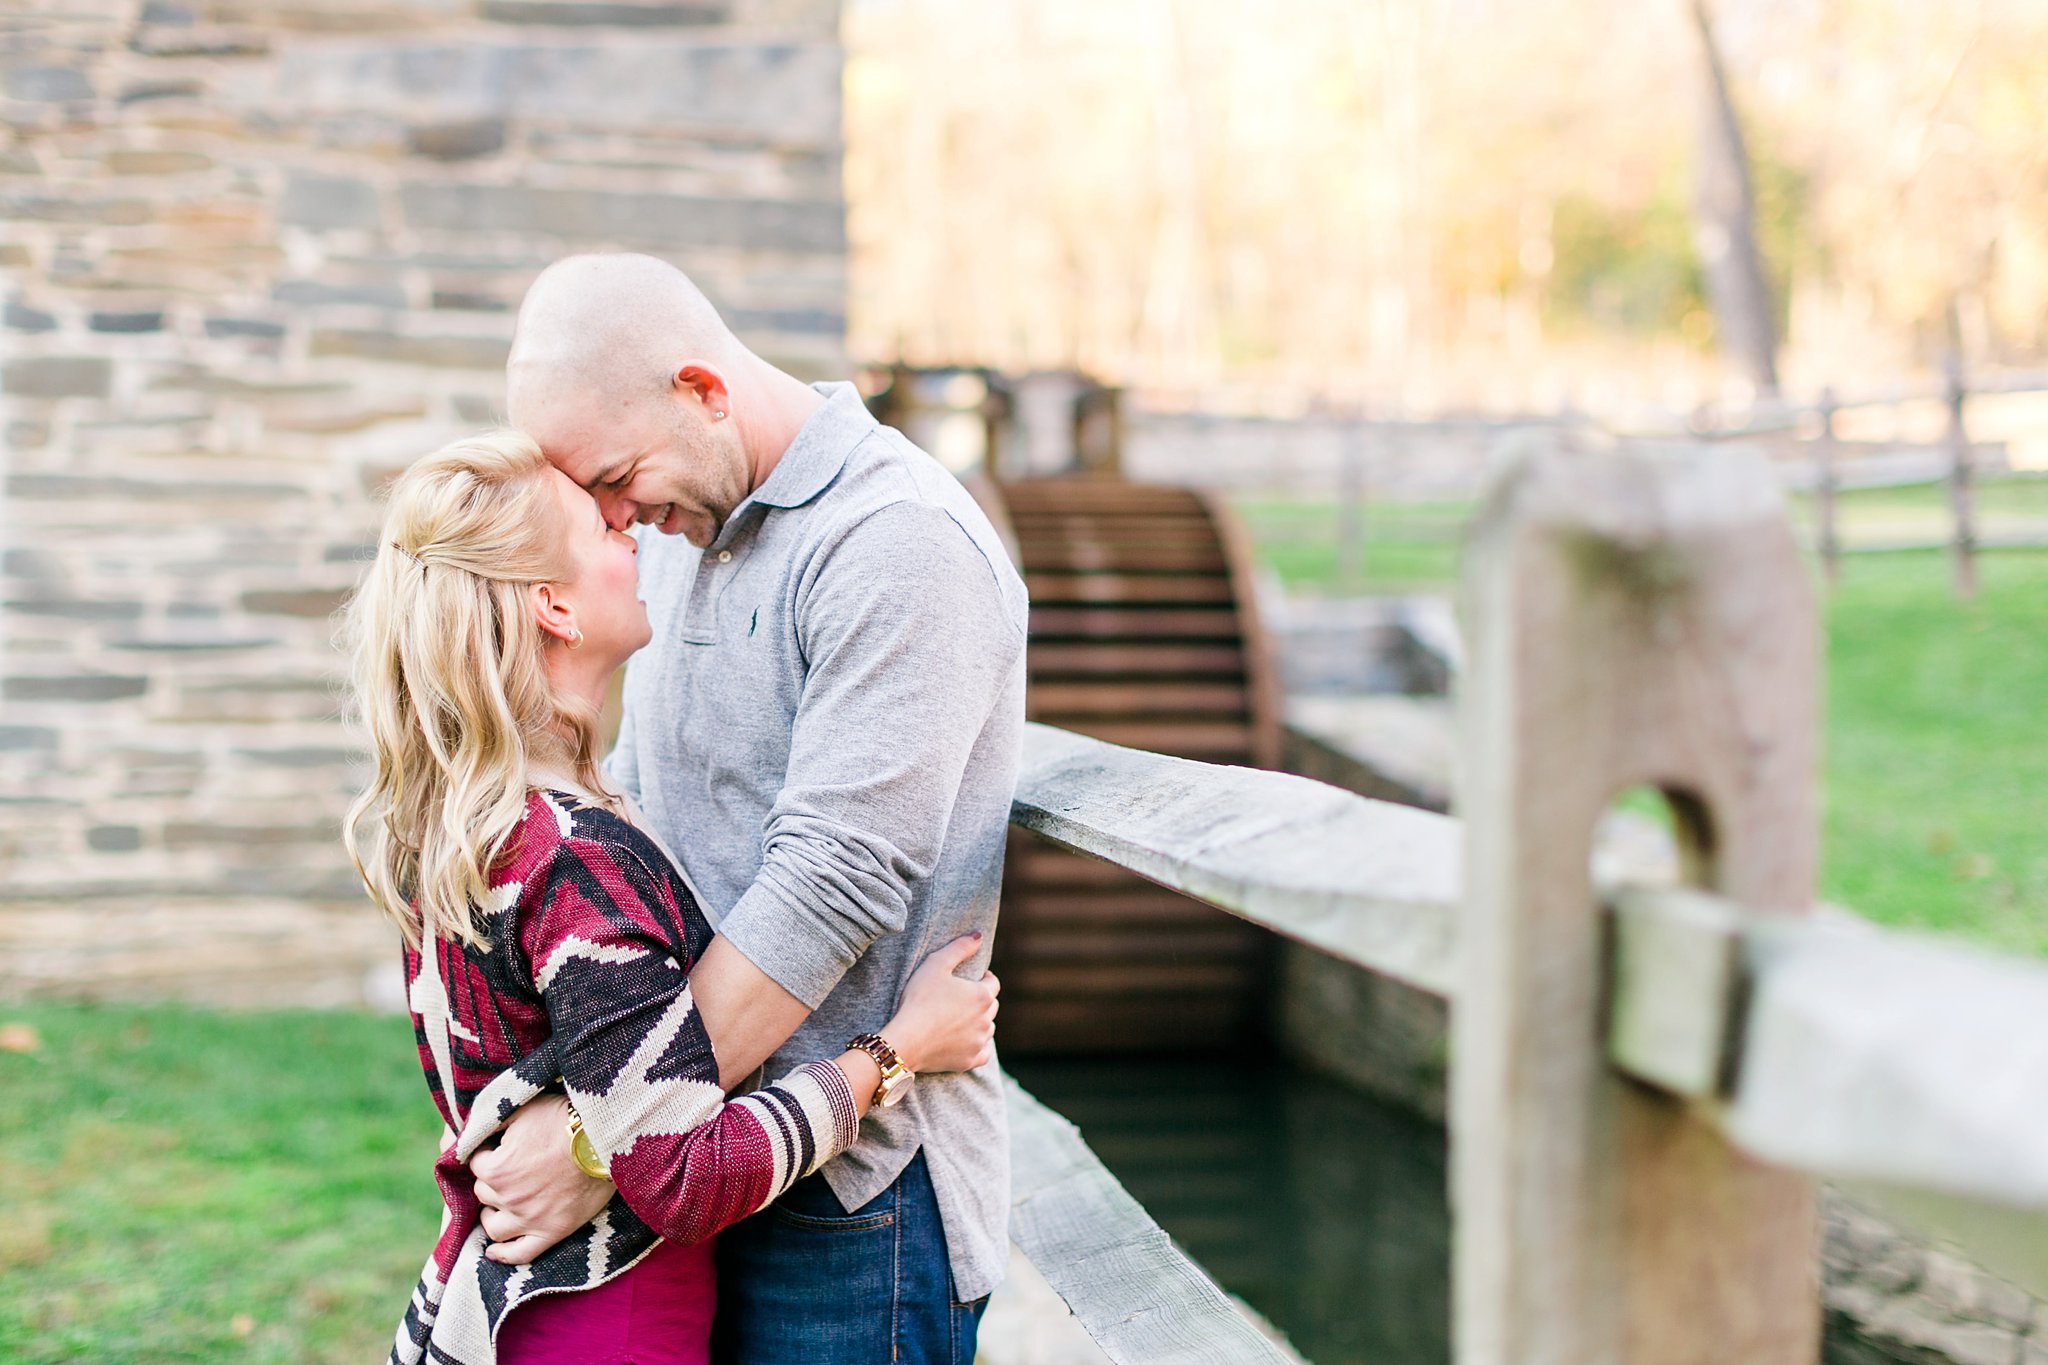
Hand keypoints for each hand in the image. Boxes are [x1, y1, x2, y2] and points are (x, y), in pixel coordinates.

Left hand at [468, 1094, 614, 1264]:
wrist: (604, 1139)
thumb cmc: (564, 1119)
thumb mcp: (524, 1109)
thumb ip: (494, 1121)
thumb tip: (477, 1129)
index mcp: (496, 1169)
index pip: (476, 1164)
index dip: (488, 1153)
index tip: (500, 1147)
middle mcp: (508, 1197)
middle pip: (484, 1194)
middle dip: (492, 1181)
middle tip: (509, 1169)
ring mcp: (529, 1219)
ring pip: (494, 1227)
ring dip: (492, 1216)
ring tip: (499, 1206)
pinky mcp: (552, 1232)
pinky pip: (521, 1254)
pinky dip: (504, 1255)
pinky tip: (493, 1252)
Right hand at [883, 933, 998, 1074]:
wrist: (906, 1040)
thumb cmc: (919, 999)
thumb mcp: (936, 964)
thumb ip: (960, 947)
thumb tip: (978, 935)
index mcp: (982, 995)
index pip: (992, 983)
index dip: (983, 978)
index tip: (971, 978)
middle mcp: (987, 1020)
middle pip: (991, 1006)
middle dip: (981, 1000)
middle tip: (961, 998)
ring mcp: (979, 1041)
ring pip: (988, 1029)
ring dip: (979, 1022)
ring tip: (960, 1019)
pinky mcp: (970, 1060)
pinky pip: (983, 1053)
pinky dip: (977, 1046)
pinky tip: (966, 1042)